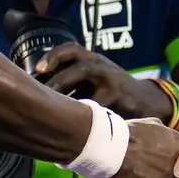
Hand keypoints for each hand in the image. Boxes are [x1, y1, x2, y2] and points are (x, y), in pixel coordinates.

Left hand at [37, 45, 167, 118]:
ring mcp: (112, 84)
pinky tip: (70, 127)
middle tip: (40, 97)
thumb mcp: (93, 76)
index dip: (54, 56)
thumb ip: (70, 77)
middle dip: (57, 82)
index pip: (71, 49)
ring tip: (53, 113)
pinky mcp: (119, 102)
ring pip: (88, 93)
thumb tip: (34, 88)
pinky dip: (83, 118)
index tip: (39, 69)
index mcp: (92, 59)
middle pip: (79, 68)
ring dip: (69, 101)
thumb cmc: (111, 89)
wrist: (145, 100)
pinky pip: (97, 110)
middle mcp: (102, 67)